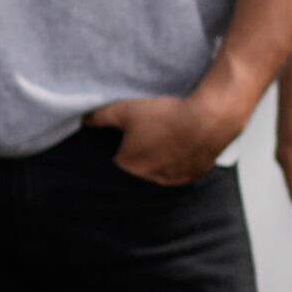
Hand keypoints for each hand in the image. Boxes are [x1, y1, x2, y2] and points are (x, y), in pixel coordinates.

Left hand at [88, 86, 244, 188]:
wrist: (208, 120)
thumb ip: (101, 117)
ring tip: (167, 138)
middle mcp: (148, 180)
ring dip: (160, 159)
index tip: (130, 134)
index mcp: (129, 166)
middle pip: (138, 167)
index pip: (116, 161)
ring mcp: (171, 181)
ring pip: (159, 170)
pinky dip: (178, 162)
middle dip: (141, 153)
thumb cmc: (166, 115)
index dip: (121, 146)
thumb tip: (83, 119)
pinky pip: (179, 172)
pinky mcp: (191, 178)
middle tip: (150, 134)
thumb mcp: (127, 110)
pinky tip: (182, 145)